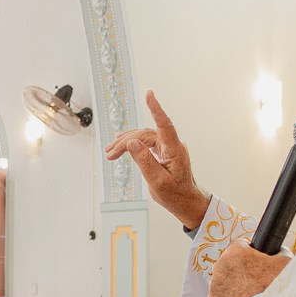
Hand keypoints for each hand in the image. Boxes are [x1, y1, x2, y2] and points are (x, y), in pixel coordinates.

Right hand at [104, 91, 208, 229]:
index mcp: (174, 149)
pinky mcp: (163, 151)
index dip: (156, 109)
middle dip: (125, 142)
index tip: (149, 94)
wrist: (186, 201)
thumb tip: (131, 143)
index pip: (164, 124)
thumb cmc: (176, 194)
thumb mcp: (157, 182)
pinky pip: (145, 142)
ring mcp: (167, 147)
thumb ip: (144, 161)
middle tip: (110, 153)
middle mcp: (171, 145)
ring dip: (126, 143)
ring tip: (110, 151)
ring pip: (143, 138)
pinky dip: (132, 144)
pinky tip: (122, 144)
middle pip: (145, 134)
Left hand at [208, 244, 291, 296]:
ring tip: (250, 293)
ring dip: (235, 283)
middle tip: (256, 279)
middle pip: (231, 262)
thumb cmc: (273, 288)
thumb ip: (280, 251)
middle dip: (242, 268)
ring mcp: (215, 284)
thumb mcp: (285, 263)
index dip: (251, 252)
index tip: (258, 260)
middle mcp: (220, 265)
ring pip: (225, 279)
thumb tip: (279, 250)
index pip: (241, 244)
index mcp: (236, 252)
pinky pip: (221, 295)